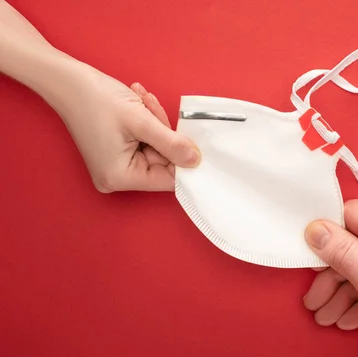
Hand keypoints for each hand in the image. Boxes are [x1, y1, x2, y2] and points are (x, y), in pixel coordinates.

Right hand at [55, 67, 200, 192]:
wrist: (66, 79)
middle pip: (163, 161)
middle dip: (164, 132)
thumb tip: (196, 161)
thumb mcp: (142, 121)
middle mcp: (116, 178)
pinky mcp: (116, 153)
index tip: (189, 138)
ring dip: (155, 122)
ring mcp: (116, 165)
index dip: (182, 159)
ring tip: (141, 101)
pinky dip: (146, 122)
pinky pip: (145, 142)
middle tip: (152, 107)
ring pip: (156, 148)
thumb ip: (172, 144)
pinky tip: (136, 103)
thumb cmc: (95, 98)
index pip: (167, 179)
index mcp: (120, 177)